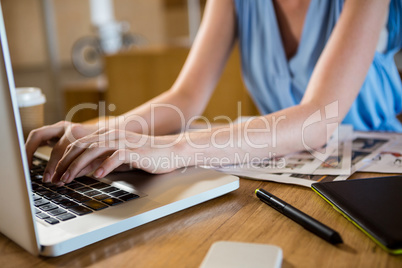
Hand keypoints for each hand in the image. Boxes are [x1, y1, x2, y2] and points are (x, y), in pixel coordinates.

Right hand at [25, 121, 98, 183]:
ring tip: (31, 170)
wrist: (108, 133)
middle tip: (47, 179)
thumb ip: (82, 167)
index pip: (61, 149)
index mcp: (79, 132)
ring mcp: (61, 127)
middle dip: (45, 161)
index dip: (56, 166)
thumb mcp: (96, 157)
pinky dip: (31, 147)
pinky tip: (29, 162)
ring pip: (40, 136)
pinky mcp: (55, 129)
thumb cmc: (102, 147)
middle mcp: (68, 127)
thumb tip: (64, 179)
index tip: (54, 180)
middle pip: (49, 141)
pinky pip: (38, 136)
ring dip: (31, 152)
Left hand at [50, 128, 184, 183]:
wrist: (172, 150)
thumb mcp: (121, 157)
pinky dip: (105, 165)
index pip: (80, 143)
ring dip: (79, 165)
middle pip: (83, 145)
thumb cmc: (147, 155)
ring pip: (95, 150)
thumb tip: (84, 170)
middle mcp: (114, 135)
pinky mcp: (136, 151)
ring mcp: (125, 142)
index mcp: (108, 135)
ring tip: (69, 179)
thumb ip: (103, 160)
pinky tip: (96, 176)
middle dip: (66, 162)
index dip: (64, 158)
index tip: (55, 173)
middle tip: (56, 178)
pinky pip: (117, 156)